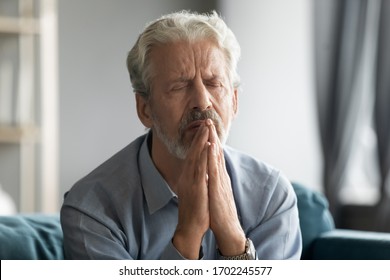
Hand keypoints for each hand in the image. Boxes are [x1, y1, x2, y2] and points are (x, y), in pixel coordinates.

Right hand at [172, 123, 209, 258]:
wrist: (190, 226)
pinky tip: (208, 147)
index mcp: (189, 176)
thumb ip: (196, 178)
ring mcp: (191, 182)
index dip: (198, 140)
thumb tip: (200, 168)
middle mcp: (188, 176)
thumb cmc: (195, 209)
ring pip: (196, 158)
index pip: (194, 154)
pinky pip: (200, 170)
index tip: (204, 127)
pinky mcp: (196, 188)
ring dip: (201, 141)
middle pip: (194, 152)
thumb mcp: (195, 190)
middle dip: (200, 135)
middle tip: (206, 121)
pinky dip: (204, 157)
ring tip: (206, 128)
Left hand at [206, 119, 245, 255]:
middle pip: (217, 153)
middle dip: (212, 135)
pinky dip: (212, 158)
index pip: (215, 156)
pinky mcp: (218, 189)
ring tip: (209, 127)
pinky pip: (214, 171)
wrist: (228, 229)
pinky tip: (210, 147)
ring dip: (213, 141)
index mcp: (219, 178)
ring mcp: (221, 182)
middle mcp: (222, 177)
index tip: (207, 128)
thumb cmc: (220, 212)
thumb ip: (214, 182)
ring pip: (216, 158)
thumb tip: (210, 174)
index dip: (212, 141)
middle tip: (208, 119)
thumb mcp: (216, 193)